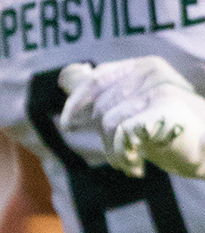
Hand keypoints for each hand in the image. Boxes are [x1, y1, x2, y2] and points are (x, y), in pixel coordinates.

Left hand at [61, 57, 204, 179]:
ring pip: (108, 121)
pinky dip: (122, 154)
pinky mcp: (165, 109)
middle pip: (99, 106)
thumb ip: (100, 91)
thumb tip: (67, 75)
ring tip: (131, 161)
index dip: (76, 103)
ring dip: (114, 151)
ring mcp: (160, 88)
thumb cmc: (164, 129)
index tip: (68, 124)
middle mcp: (150, 71)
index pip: (95, 79)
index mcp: (141, 66)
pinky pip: (122, 131)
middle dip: (103, 138)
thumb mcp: (130, 107)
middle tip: (122, 155)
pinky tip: (136, 165)